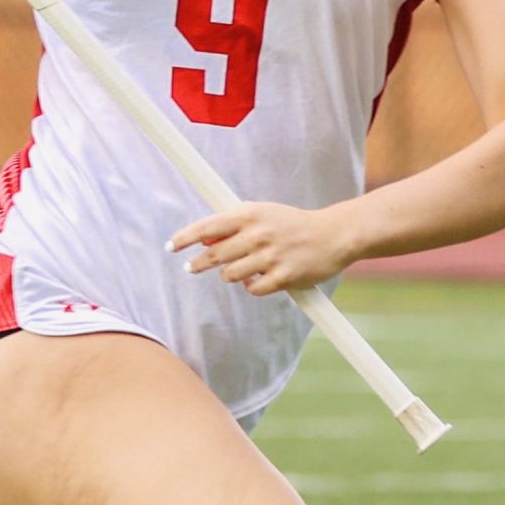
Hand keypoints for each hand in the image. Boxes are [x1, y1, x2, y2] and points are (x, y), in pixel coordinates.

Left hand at [167, 199, 359, 296]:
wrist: (333, 235)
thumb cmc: (292, 224)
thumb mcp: (262, 214)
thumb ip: (233, 224)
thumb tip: (203, 240)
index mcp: (250, 214)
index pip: (208, 226)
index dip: (185, 237)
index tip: (171, 246)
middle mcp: (258, 234)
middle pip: (214, 255)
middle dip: (198, 264)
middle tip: (191, 268)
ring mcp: (270, 257)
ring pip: (230, 275)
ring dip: (231, 275)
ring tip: (244, 270)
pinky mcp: (284, 277)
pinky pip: (253, 290)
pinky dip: (252, 288)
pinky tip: (260, 280)